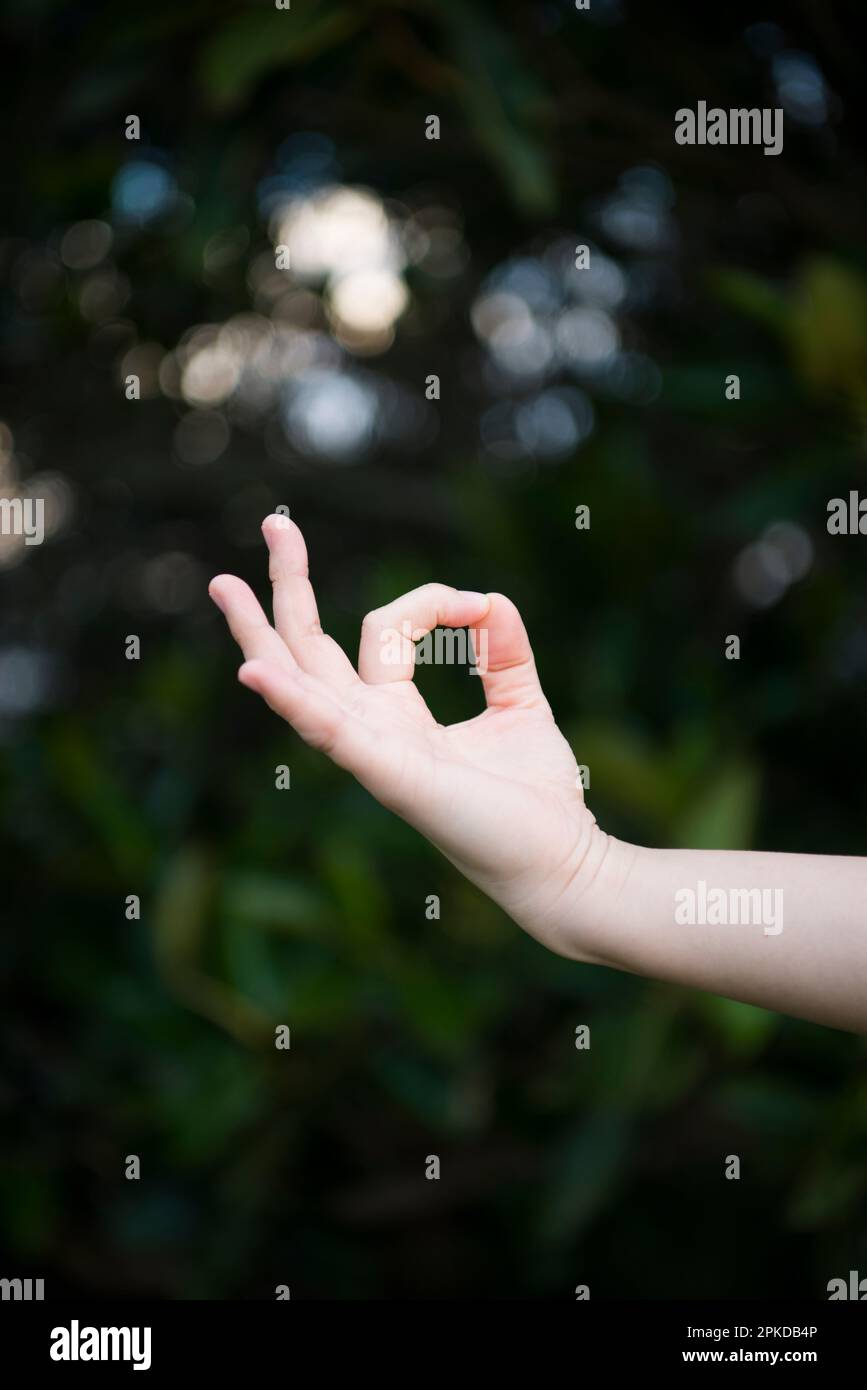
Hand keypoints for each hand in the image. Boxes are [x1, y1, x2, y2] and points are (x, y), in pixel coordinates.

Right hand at [209, 516, 622, 960]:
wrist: (563, 860)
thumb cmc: (536, 797)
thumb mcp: (521, 703)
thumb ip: (502, 654)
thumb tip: (489, 600)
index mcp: (395, 715)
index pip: (382, 629)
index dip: (429, 600)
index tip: (479, 606)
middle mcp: (372, 731)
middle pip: (309, 652)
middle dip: (286, 589)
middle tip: (272, 523)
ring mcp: (374, 755)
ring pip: (301, 686)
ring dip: (260, 635)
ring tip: (223, 584)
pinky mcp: (391, 776)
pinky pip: (332, 732)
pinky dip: (293, 701)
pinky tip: (256, 671)